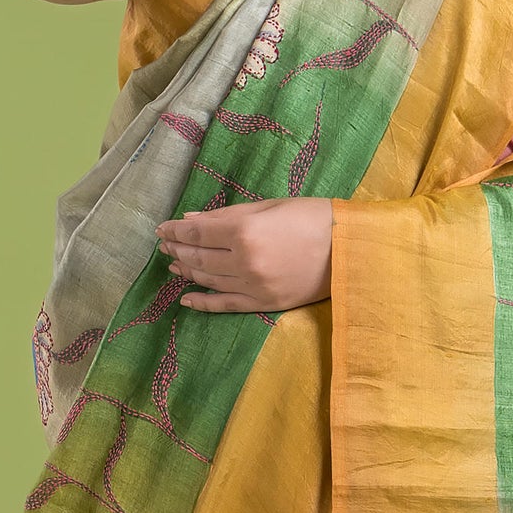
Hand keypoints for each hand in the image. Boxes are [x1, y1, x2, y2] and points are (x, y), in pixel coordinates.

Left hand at [155, 197, 333, 312]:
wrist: (350, 249)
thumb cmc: (312, 217)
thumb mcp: (268, 206)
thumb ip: (228, 215)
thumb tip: (192, 219)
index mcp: (244, 232)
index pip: (197, 232)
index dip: (175, 229)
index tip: (162, 228)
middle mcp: (243, 262)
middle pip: (198, 256)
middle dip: (178, 248)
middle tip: (165, 244)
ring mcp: (253, 286)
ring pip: (207, 280)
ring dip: (187, 270)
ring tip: (173, 263)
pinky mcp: (263, 304)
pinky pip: (225, 305)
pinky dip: (203, 303)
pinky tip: (187, 298)